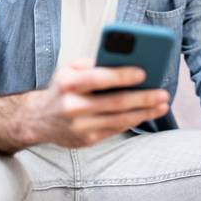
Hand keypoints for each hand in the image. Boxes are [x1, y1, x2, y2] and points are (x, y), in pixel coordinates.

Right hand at [23, 59, 169, 147]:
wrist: (38, 120)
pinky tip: (147, 113)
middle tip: (162, 93)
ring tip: (162, 104)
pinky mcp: (87, 140)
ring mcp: (80, 126)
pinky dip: (134, 120)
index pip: (99, 78)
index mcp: (68, 84)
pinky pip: (116, 129)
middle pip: (115, 102)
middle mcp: (73, 106)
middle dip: (143, 98)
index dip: (122, 75)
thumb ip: (92, 64)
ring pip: (120, 119)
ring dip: (144, 112)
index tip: (144, 72)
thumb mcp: (69, 69)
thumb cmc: (61, 90)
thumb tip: (123, 60)